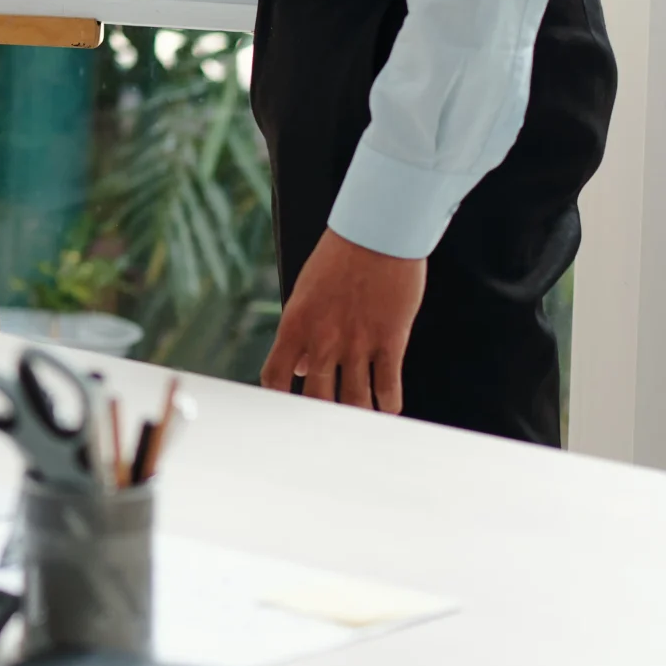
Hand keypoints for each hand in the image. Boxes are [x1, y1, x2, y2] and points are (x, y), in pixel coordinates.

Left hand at [259, 229, 426, 412]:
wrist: (376, 234)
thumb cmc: (338, 260)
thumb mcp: (306, 295)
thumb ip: (301, 334)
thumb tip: (302, 370)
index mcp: (294, 325)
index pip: (276, 376)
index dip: (278, 399)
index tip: (284, 411)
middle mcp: (323, 339)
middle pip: (316, 397)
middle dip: (320, 416)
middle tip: (325, 431)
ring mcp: (358, 342)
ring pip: (355, 399)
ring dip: (357, 414)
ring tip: (358, 426)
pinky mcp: (390, 340)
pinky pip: (387, 385)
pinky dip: (387, 403)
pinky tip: (387, 409)